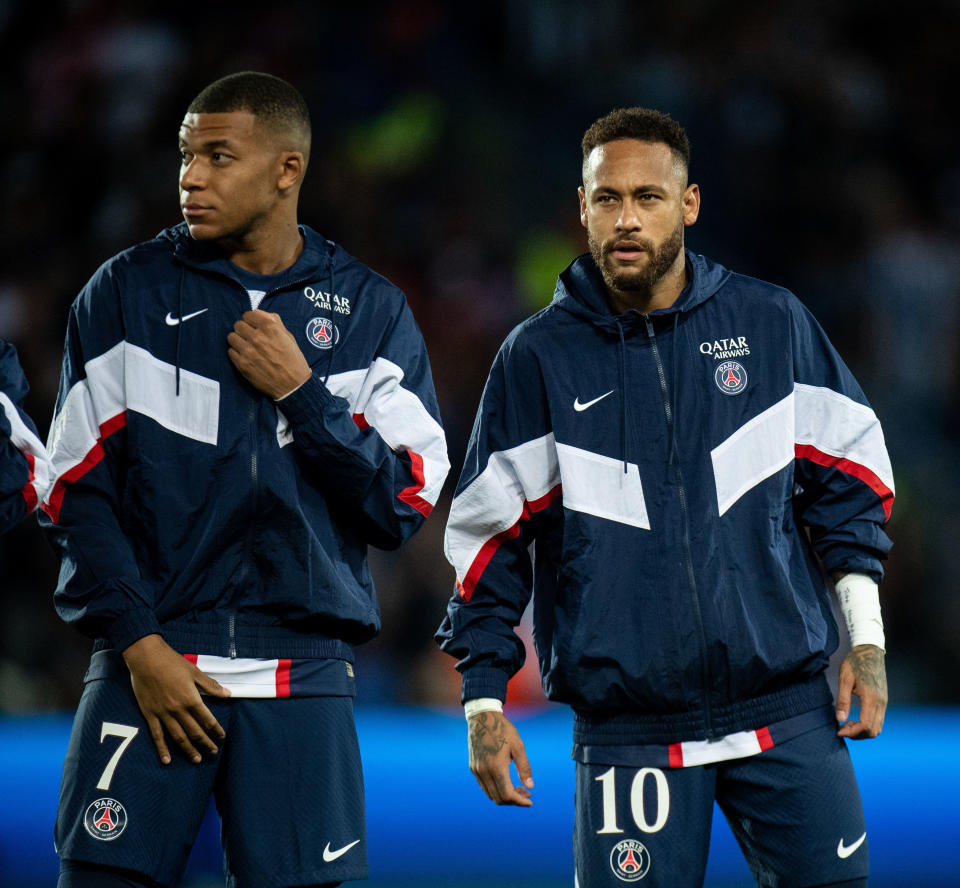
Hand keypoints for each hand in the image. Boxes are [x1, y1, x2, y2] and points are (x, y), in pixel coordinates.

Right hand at [122, 634, 230, 763]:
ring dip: (188, 750)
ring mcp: (163, 714)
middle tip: (213, 753)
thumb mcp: (195, 672)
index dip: (215, 729)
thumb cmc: (172, 662)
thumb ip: (210, 685)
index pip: (207, 719)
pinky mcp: (150, 715)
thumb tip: (227, 694)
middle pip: (194, 731)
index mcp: (191, 699)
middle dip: (205, 743)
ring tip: (197, 759)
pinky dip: (162, 749)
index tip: (222, 737)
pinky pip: (157, 735)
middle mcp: (178, 710)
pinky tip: (167, 760)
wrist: (146, 659)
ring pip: (178, 737)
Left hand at [227, 310, 310, 398]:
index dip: (251, 320)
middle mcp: (257, 337)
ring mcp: (248, 351)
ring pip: (231, 337)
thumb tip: (262, 314)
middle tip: (250, 337)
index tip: (253, 325)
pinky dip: (237, 353)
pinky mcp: (242, 364)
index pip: (249, 314)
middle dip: (244, 330)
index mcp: (270, 327)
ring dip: (238, 341)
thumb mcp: (288, 337)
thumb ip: (275, 322)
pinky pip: (230, 351)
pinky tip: (246, 357)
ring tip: (247, 347)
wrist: (293, 385)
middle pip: (238, 325)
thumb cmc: (293, 361)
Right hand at [467, 710, 533, 805]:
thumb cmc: (503, 730)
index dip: (520, 801)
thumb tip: (530, 787)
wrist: (482, 717)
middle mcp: (484, 771)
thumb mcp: (518, 746)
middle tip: (526, 793)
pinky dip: (496, 789)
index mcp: (496, 767)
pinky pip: (484, 786)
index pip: (507, 794)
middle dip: (514, 800)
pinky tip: (505, 781)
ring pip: (490, 794)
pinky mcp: (473, 767)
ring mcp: (476, 770)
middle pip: (499, 798)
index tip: (530, 801)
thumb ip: (524, 768)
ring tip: (518, 787)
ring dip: (504, 796)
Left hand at [836, 643, 887, 738]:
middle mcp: (881, 703)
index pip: (865, 725)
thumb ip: (842, 700)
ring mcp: (884, 703)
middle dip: (856, 734)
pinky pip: (878, 720)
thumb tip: (839, 720)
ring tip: (846, 724)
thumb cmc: (855, 663)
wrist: (869, 652)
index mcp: (871, 698)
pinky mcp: (883, 701)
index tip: (838, 731)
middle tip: (841, 728)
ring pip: (877, 728)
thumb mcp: (844, 679)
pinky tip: (854, 719)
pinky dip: (867, 725)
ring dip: (862, 731)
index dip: (852, 732)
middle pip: (873, 731)